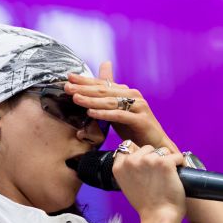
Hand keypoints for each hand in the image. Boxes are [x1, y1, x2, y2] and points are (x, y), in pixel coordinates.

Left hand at [65, 61, 181, 155]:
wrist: (155, 146)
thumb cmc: (134, 129)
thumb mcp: (117, 112)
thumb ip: (106, 97)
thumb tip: (98, 76)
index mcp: (127, 92)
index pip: (103, 83)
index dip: (86, 80)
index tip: (68, 77)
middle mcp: (134, 96)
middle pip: (105, 90)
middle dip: (84, 88)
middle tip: (67, 87)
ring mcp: (139, 107)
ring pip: (111, 102)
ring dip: (91, 100)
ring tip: (75, 99)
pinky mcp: (141, 120)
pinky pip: (119, 115)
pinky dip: (104, 114)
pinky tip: (91, 113)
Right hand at [112, 143, 186, 220]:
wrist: (158, 216)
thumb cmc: (146, 204)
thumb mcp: (126, 184)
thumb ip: (128, 169)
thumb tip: (136, 157)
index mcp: (118, 166)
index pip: (128, 146)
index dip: (139, 154)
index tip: (145, 167)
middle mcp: (131, 160)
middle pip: (147, 147)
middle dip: (154, 157)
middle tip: (157, 176)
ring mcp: (148, 160)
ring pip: (162, 150)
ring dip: (167, 160)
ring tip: (165, 178)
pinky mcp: (165, 162)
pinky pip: (177, 156)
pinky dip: (180, 164)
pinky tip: (176, 176)